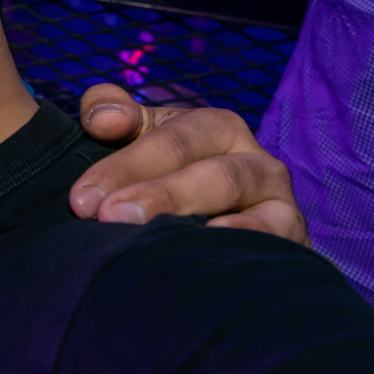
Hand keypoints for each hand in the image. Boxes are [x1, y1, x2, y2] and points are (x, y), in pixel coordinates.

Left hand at [68, 83, 306, 244]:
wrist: (221, 229)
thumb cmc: (165, 175)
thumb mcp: (141, 137)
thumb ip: (112, 113)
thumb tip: (102, 119)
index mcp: (217, 128)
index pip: (171, 140)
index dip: (124, 166)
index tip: (81, 199)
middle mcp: (256, 162)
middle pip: (212, 174)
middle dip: (159, 195)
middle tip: (108, 217)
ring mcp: (280, 206)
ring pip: (247, 210)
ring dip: (198, 223)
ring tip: (156, 241)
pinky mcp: (292, 246)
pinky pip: (276, 244)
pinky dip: (245, 247)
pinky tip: (208, 259)